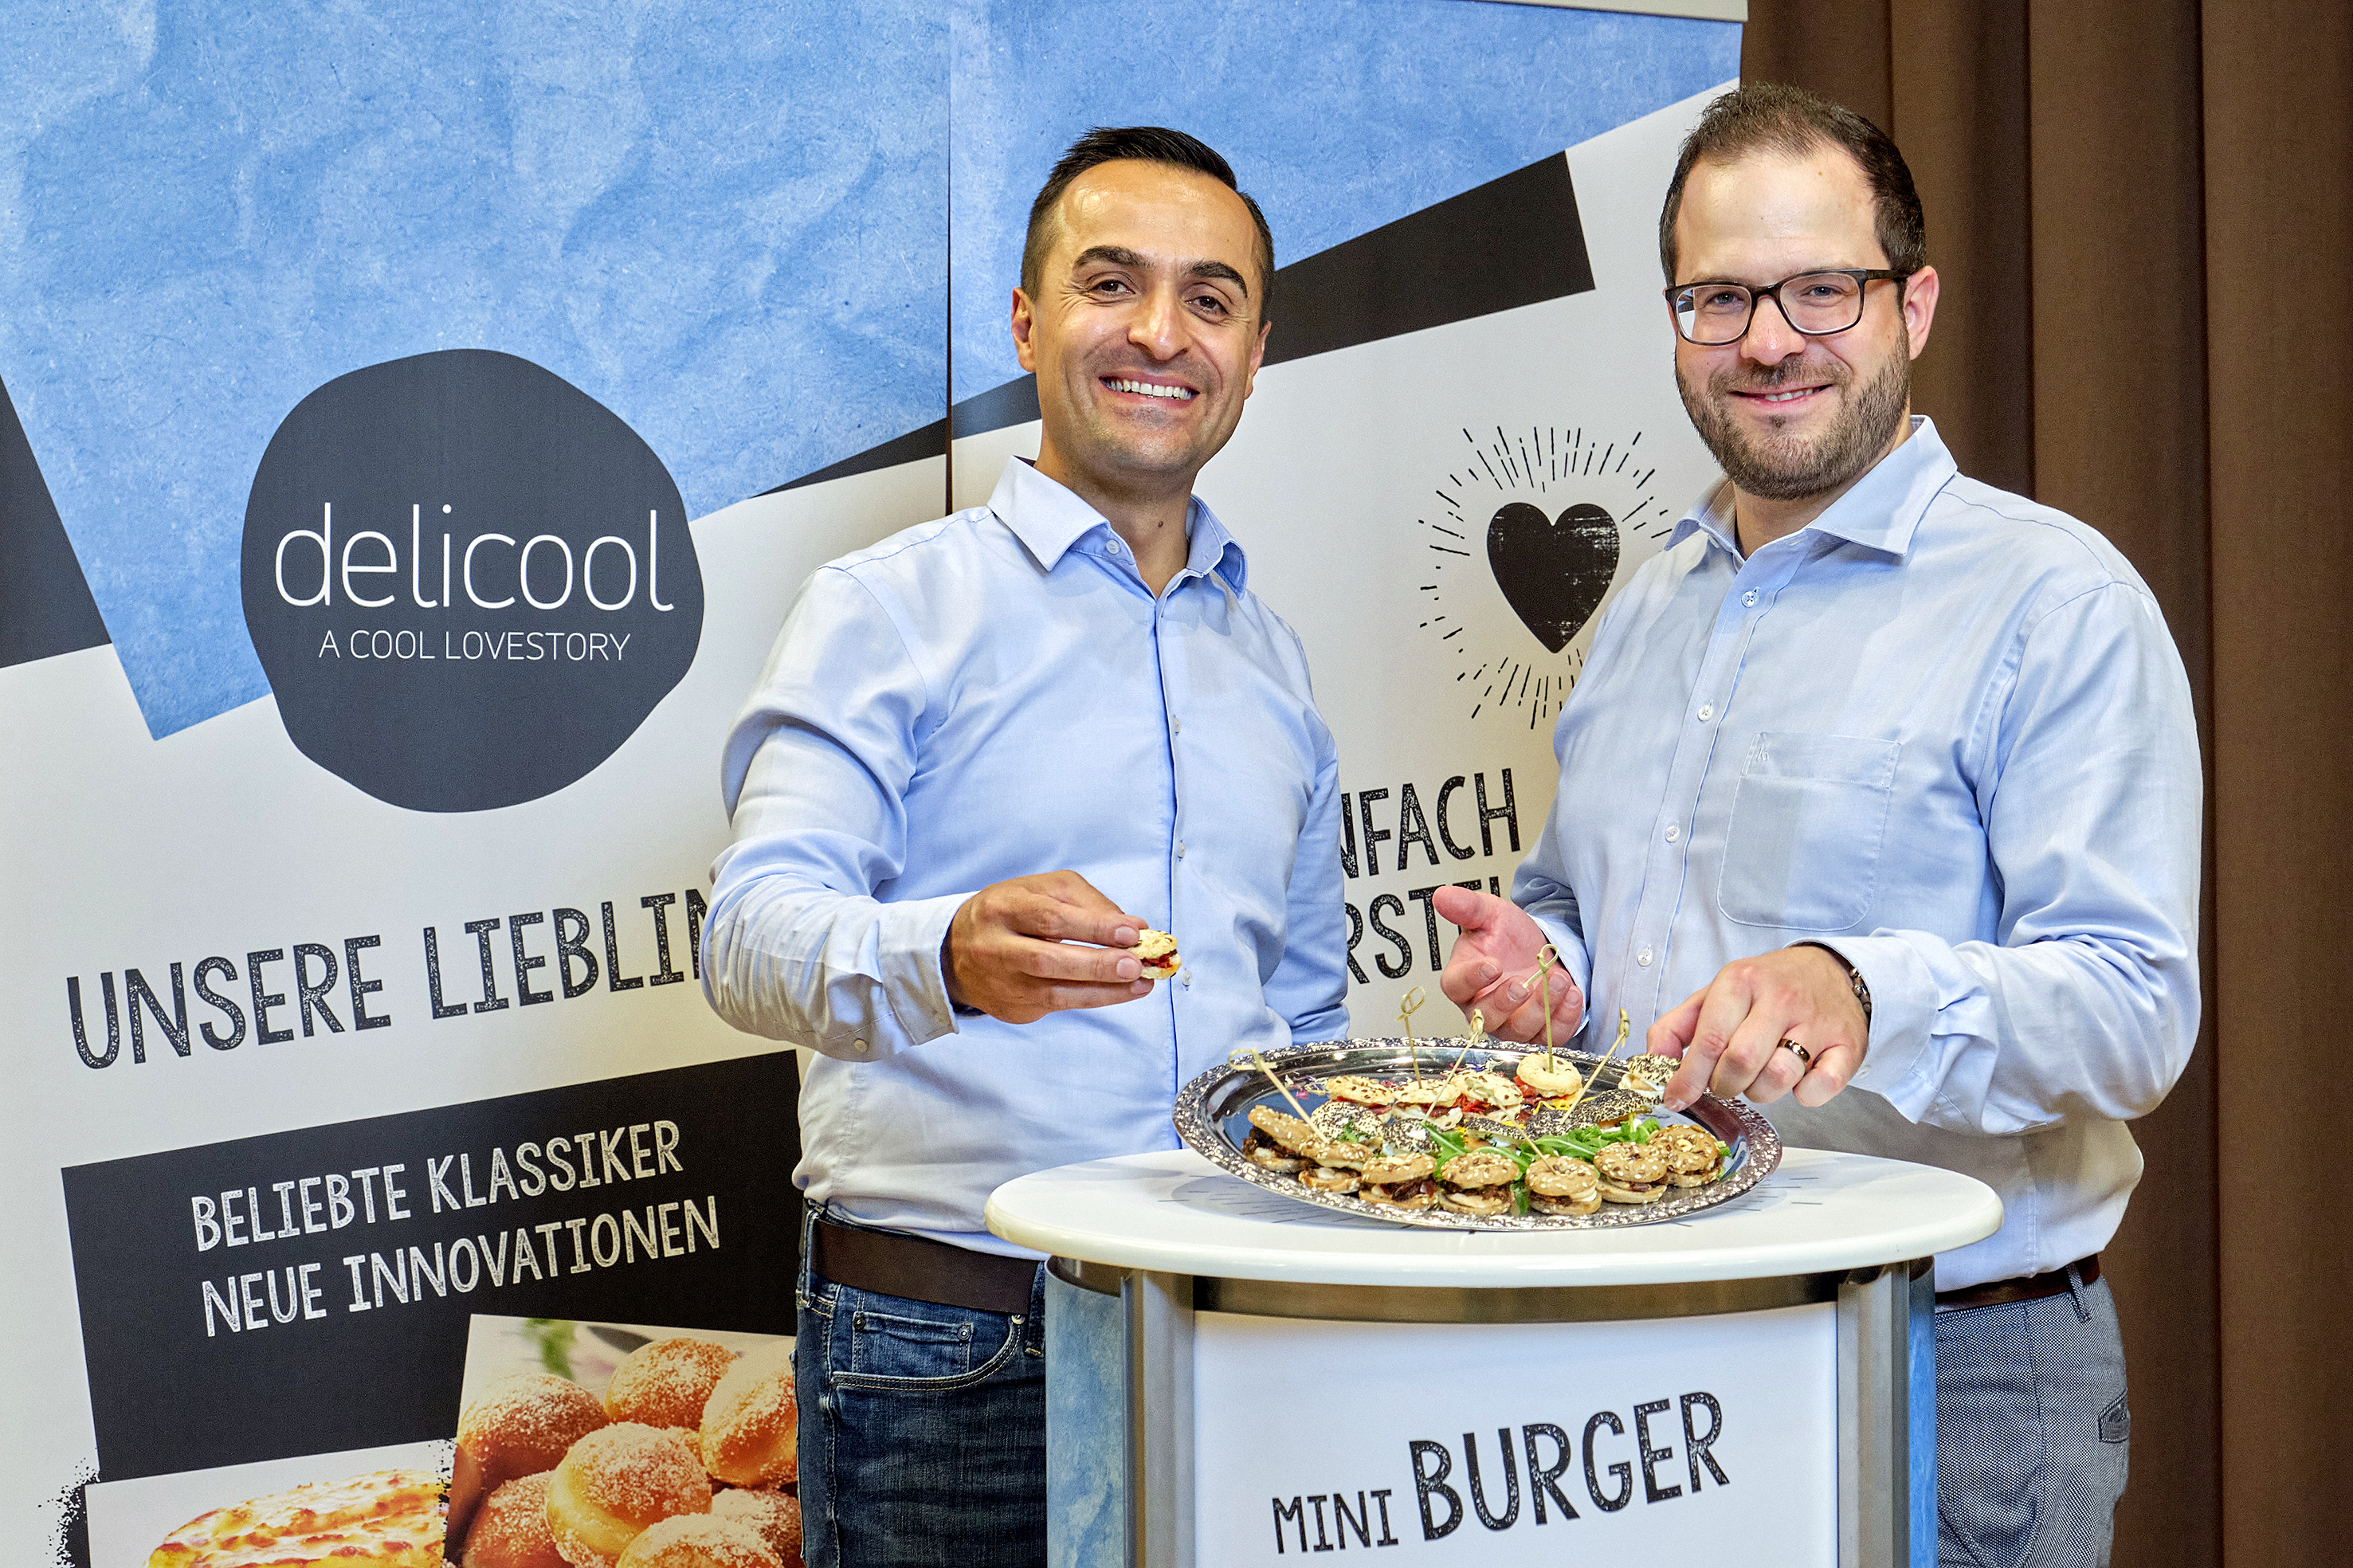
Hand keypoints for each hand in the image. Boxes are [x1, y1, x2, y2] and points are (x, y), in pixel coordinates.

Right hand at [944, 871, 1152, 1024]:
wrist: (956, 951)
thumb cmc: (1010, 912)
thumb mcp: (1041, 889)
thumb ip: (1086, 902)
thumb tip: (1132, 927)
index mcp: (1001, 908)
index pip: (1049, 918)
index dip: (1093, 926)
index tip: (1132, 931)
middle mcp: (994, 948)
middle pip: (1047, 959)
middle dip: (1097, 964)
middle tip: (1135, 963)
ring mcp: (1001, 984)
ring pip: (1055, 992)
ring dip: (1104, 990)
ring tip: (1141, 984)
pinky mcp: (1011, 1010)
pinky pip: (1058, 1006)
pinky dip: (1094, 999)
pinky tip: (1121, 992)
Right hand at [1433, 886, 1583, 1043]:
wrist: (1539, 948)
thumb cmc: (1508, 936)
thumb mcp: (1489, 913)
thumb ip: (1467, 906)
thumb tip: (1442, 895)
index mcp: (1462, 979)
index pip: (1457, 986)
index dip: (1472, 979)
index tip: (1492, 965)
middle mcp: (1483, 1007)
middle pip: (1486, 1017)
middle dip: (1507, 1002)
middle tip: (1523, 983)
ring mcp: (1511, 1023)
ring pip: (1520, 1031)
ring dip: (1542, 1008)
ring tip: (1559, 979)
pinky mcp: (1539, 1031)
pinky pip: (1551, 1036)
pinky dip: (1564, 1019)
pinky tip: (1573, 995)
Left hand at [1649, 945, 1865, 1110]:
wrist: (1829, 971)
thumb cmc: (1764, 990)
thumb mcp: (1714, 996)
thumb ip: (1675, 1028)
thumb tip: (1649, 1064)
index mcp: (1740, 982)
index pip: (1708, 1039)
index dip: (1688, 1077)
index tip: (1676, 1098)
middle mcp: (1780, 998)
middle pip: (1741, 1062)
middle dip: (1725, 1085)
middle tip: (1726, 1082)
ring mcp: (1817, 1022)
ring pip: (1778, 1078)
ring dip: (1761, 1091)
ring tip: (1761, 1074)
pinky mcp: (1847, 1045)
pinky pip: (1820, 1088)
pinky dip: (1805, 1095)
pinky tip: (1799, 1078)